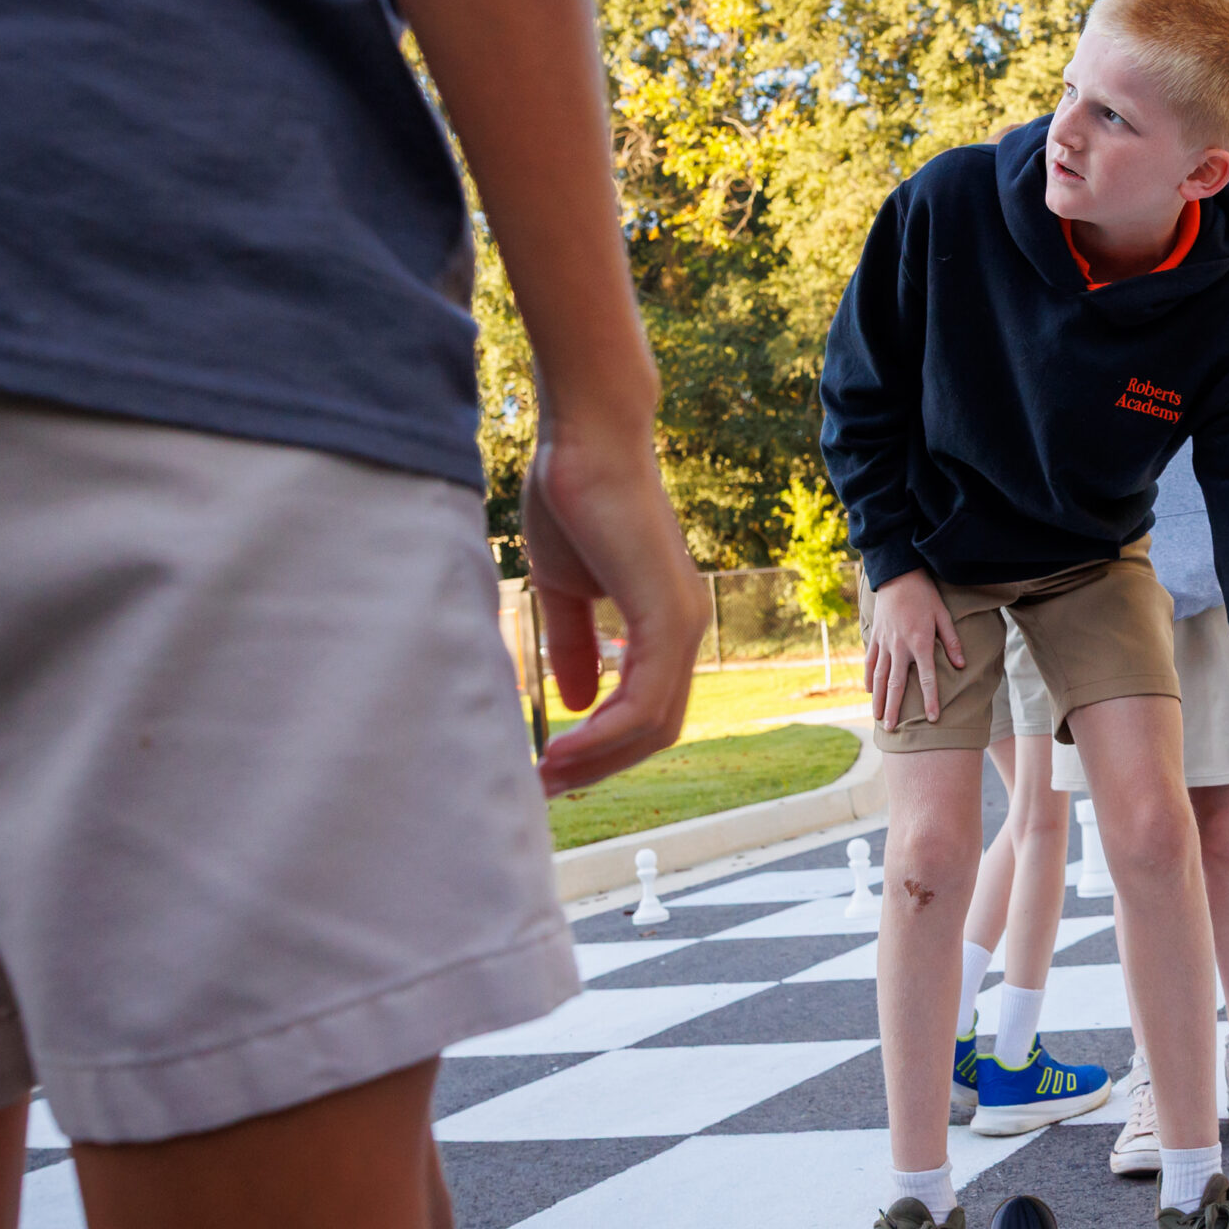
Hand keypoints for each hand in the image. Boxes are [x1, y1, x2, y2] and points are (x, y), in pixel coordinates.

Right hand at [524, 423, 706, 795]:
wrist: (585, 441)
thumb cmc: (573, 501)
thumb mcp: (565, 588)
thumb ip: (574, 643)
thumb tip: (573, 703)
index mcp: (665, 624)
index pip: (646, 710)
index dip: (601, 747)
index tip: (548, 766)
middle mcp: (686, 629)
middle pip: (655, 731)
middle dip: (599, 766)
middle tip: (542, 787)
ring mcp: (684, 624)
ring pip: (652, 725)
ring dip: (598, 759)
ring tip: (544, 775)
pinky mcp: (668, 618)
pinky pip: (643, 702)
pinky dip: (604, 734)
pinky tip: (560, 744)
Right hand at [863, 569, 963, 730]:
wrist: (898, 575)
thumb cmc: (925, 595)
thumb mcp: (944, 615)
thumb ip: (952, 642)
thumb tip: (962, 665)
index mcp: (920, 643)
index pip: (927, 678)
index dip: (930, 700)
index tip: (933, 718)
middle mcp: (900, 647)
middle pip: (896, 684)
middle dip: (894, 708)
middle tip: (892, 729)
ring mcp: (885, 643)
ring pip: (879, 677)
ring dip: (878, 699)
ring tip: (878, 718)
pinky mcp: (875, 637)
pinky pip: (870, 661)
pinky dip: (869, 678)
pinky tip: (868, 691)